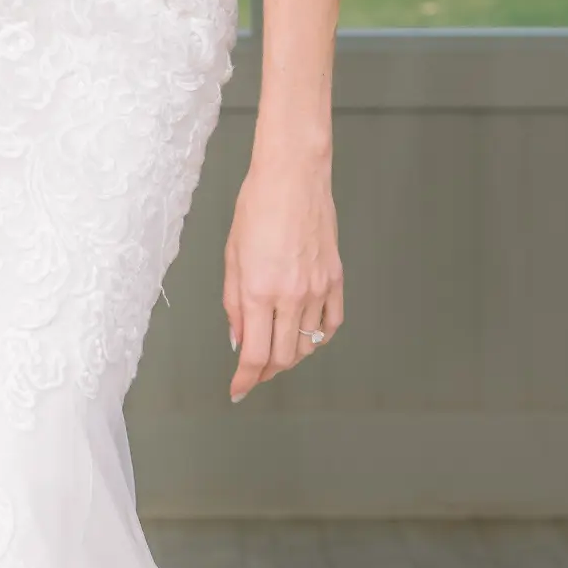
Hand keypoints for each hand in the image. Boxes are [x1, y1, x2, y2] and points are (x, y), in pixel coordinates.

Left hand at [223, 154, 344, 402]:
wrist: (294, 176)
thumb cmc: (258, 206)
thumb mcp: (232, 256)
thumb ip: (233, 303)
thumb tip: (237, 338)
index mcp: (259, 291)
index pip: (254, 354)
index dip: (245, 379)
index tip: (238, 390)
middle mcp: (291, 296)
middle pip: (283, 357)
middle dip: (266, 371)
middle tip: (255, 371)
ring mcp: (317, 289)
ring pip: (307, 345)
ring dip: (290, 356)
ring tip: (277, 350)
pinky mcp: (335, 279)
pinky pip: (331, 323)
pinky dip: (318, 338)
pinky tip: (307, 334)